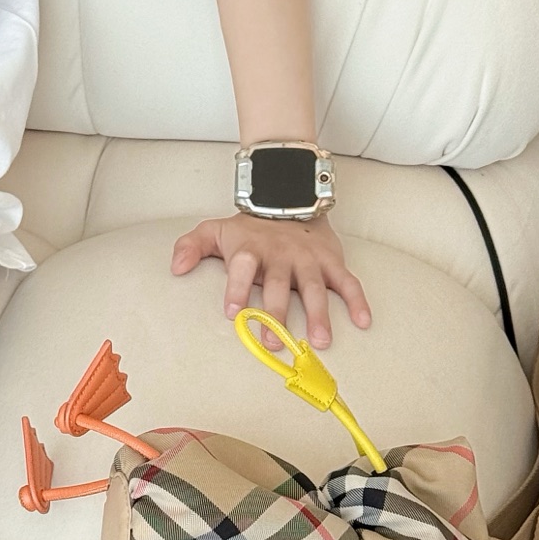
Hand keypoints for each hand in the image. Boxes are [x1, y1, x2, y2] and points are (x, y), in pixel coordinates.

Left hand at [170, 214, 370, 349]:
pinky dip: (358, 300)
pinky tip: (363, 322)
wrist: (287, 198)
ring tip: (320, 341)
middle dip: (275, 313)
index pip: (241, 266)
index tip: (231, 312)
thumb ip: (191, 246)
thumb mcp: (215, 230)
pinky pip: (348, 281)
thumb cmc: (248, 228)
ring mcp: (308, 259)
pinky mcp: (331, 261)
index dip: (236, 288)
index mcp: (250, 249)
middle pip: (278, 284)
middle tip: (273, 342)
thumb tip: (175, 267)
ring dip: (318, 314)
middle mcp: (280, 255)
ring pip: (314, 287)